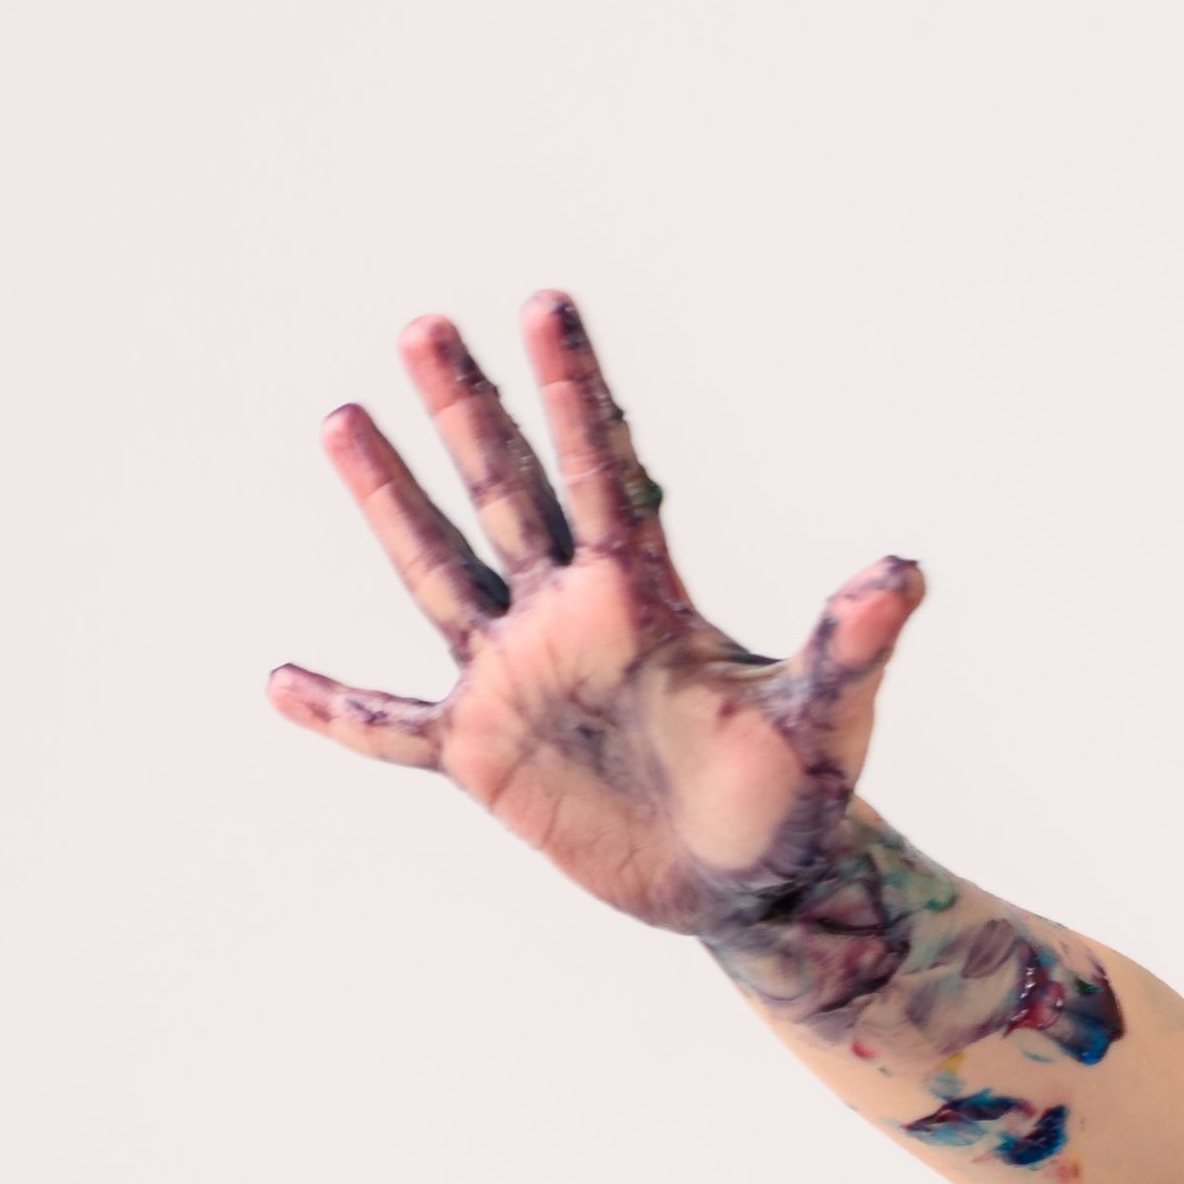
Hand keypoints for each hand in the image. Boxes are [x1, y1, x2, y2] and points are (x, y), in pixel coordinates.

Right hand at [266, 293, 916, 940]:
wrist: (755, 882)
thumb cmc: (796, 795)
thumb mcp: (824, 718)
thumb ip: (851, 643)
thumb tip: (903, 572)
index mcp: (643, 597)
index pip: (601, 471)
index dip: (576, 390)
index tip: (547, 301)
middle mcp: (568, 619)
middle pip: (504, 493)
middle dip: (467, 410)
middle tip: (425, 324)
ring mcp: (517, 680)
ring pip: (438, 573)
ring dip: (389, 501)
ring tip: (343, 418)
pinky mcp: (486, 756)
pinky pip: (395, 731)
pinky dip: (341, 713)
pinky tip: (280, 681)